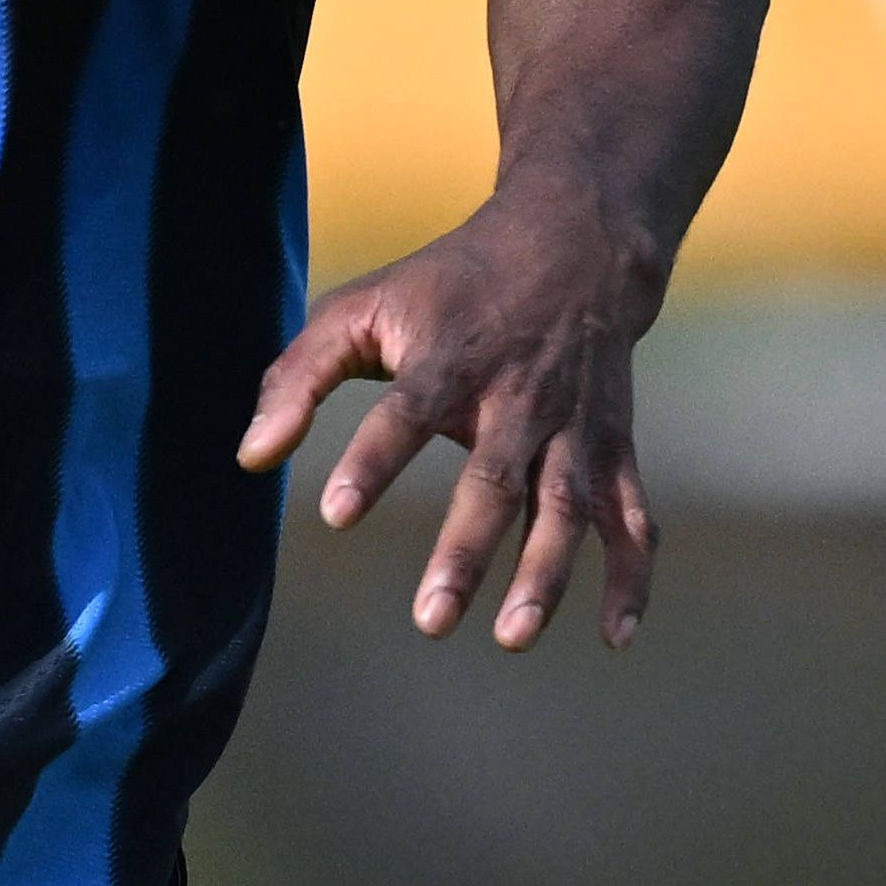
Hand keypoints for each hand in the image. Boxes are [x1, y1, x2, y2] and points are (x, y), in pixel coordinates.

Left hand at [235, 189, 661, 652]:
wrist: (571, 247)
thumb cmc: (445, 288)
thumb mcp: (363, 308)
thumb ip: (299, 377)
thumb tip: (250, 457)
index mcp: (448, 359)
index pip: (404, 412)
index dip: (371, 462)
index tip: (335, 514)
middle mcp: (517, 397)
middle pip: (493, 480)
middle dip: (464, 552)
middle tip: (430, 621)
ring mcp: (573, 427)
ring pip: (567, 508)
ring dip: (547, 575)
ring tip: (511, 638)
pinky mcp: (614, 449)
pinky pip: (635, 521)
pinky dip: (634, 579)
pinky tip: (614, 637)